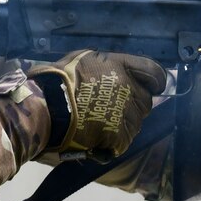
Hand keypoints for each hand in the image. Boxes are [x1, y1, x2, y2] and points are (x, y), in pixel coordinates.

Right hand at [29, 51, 168, 158]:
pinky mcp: (120, 136)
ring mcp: (126, 114)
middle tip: (110, 109)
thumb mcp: (85, 59)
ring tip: (99, 124)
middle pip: (146, 101)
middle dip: (133, 105)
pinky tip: (96, 137)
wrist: (45, 107)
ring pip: (136, 123)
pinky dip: (113, 142)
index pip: (154, 73)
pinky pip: (124, 140)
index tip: (150, 87)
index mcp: (121, 67)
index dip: (154, 81)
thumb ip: (109, 66)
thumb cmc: (58, 80)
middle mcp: (129, 88)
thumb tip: (118, 72)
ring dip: (123, 124)